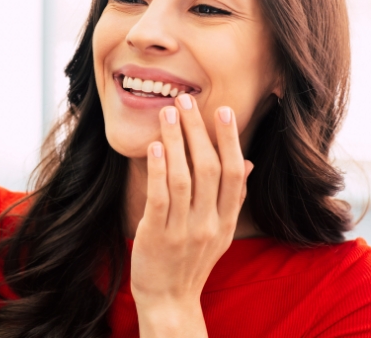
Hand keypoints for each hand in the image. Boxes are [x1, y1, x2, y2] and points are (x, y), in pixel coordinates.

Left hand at [131, 94, 252, 336]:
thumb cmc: (192, 259)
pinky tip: (155, 147)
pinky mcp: (157, 235)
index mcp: (226, 221)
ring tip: (167, 113)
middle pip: (209, 169)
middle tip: (186, 100)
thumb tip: (245, 162)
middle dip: (198, 131)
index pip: (233, 174)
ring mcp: (183, 231)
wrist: (170, 300)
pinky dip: (158, 170)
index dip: (229, 140)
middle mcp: (209, 224)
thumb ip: (231, 198)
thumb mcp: (219, 232)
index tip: (222, 110)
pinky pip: (160, 198)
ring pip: (184, 178)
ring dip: (176, 142)